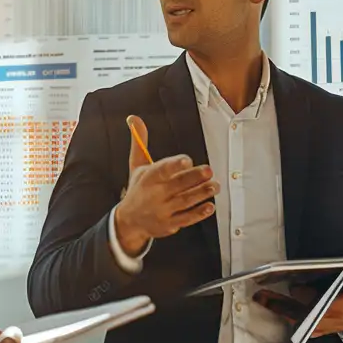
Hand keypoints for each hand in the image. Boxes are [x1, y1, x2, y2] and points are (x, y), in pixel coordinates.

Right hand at [112, 115, 214, 255]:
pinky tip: (210, 206)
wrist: (128, 221)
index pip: (162, 170)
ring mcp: (162, 211)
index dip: (175, 165)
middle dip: (194, 178)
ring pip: (185, 201)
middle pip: (177, 185)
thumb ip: (140, 142)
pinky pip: (186, 219)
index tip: (187, 160)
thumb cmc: (138, 189)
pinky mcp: (169, 224)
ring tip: (214, 186)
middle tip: (209, 171)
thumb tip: (133, 118)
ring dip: (202, 193)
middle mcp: (155, 195)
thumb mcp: (136, 166)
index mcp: (149, 178)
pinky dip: (199, 213)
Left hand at [263, 263, 342, 339]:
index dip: (302, 294)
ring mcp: (314, 326)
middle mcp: (321, 319)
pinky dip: (283, 312)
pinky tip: (269, 303)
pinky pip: (293, 321)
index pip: (314, 302)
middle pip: (295, 311)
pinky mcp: (310, 330)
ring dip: (275, 306)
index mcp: (333, 308)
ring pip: (291, 316)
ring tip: (260, 297)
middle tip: (261, 295)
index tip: (292, 288)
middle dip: (278, 303)